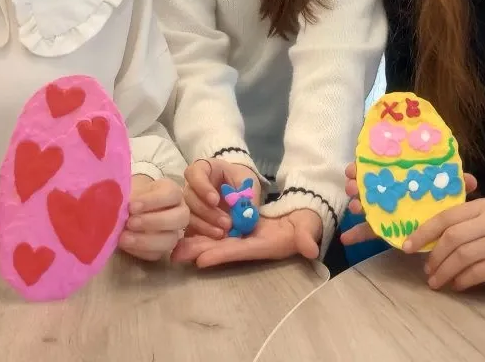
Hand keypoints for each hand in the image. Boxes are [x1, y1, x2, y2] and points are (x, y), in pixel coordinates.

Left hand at [119, 175, 189, 260]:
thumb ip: (126, 195)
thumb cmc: (128, 196)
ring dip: (147, 240)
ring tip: (123, 238)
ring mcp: (172, 232)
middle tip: (130, 222)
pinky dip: (140, 251)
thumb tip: (117, 202)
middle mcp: (178, 211)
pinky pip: (156, 254)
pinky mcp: (161, 249)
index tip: (132, 206)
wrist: (120, 210)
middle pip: (181, 218)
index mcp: (171, 192)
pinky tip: (125, 245)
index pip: (172, 194)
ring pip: (171, 240)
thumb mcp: (127, 190)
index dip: (154, 200)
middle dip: (155, 221)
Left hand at [171, 208, 321, 267]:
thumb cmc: (304, 226)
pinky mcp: (239, 231)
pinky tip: (183, 234)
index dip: (221, 255)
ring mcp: (243, 239)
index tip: (201, 260)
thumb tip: (311, 249)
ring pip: (215, 242)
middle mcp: (250, 245)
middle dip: (199, 252)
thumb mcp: (307, 230)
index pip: (240, 251)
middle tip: (176, 256)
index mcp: (265, 246)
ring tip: (172, 248)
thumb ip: (307, 237)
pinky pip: (217, 235)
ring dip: (195, 245)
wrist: (301, 223)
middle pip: (221, 249)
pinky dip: (201, 235)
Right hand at [183, 158, 261, 238]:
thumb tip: (245, 215)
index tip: (216, 200)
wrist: (240, 188)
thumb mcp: (246, 181)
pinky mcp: (192, 217)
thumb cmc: (240, 179)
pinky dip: (203, 232)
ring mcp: (190, 201)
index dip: (202, 187)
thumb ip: (245, 194)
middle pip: (190, 197)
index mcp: (204, 169)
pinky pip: (191, 226)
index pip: (194, 173)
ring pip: (188, 213)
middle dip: (207, 211)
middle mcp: (192, 184)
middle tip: (227, 222)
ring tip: (224, 232)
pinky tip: (217, 236)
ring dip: (205, 225)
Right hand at [340, 161, 477, 245]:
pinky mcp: (384, 229)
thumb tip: (471, 181)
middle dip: (357, 184)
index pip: (382, 169)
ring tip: (355, 207)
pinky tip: (346, 239)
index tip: (356, 167)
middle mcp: (390, 192)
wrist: (446, 227)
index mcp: (403, 180)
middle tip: (352, 186)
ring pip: (366, 205)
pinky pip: (369, 231)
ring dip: (357, 204)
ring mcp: (385, 210)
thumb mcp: (450, 193)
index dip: (367, 167)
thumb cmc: (443, 202)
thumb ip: (458, 186)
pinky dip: (357, 234)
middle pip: (369, 185)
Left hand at [405, 196, 484, 292]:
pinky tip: (458, 286)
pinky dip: (463, 280)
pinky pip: (480, 271)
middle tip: (426, 270)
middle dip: (433, 255)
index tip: (406, 246)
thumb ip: (467, 223)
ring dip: (445, 271)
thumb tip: (426, 235)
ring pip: (464, 255)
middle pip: (453, 236)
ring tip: (437, 282)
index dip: (423, 231)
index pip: (447, 215)